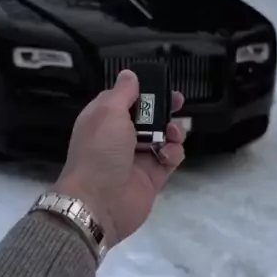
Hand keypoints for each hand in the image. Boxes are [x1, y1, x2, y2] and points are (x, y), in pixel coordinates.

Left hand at [55, 70, 185, 247]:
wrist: (99, 202)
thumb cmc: (100, 151)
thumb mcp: (107, 112)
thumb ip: (122, 92)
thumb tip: (129, 74)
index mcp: (104, 119)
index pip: (125, 99)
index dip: (142, 90)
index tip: (159, 85)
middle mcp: (120, 136)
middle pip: (148, 116)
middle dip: (163, 107)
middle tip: (177, 102)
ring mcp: (138, 157)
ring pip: (163, 135)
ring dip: (173, 130)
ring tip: (173, 133)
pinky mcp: (153, 176)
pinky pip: (170, 158)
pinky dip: (174, 153)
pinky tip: (168, 154)